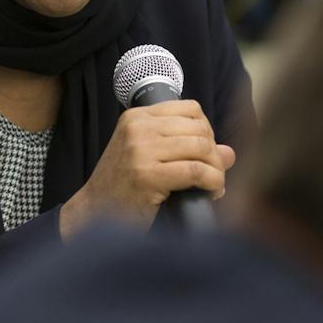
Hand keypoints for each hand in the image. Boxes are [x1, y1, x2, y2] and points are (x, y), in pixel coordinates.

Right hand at [60, 100, 235, 239]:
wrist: (93, 213)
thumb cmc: (123, 187)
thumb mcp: (150, 158)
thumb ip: (187, 149)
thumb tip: (229, 153)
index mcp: (137, 117)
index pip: (190, 109)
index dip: (207, 130)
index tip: (206, 153)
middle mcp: (138, 128)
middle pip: (199, 128)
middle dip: (214, 153)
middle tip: (214, 174)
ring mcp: (140, 150)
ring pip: (201, 148)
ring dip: (216, 169)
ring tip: (214, 185)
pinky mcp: (147, 175)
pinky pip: (195, 171)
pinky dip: (212, 182)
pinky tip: (212, 192)